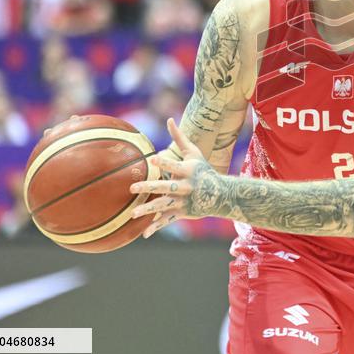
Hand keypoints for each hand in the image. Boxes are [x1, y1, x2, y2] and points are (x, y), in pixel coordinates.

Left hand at [129, 117, 221, 237]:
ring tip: (133, 213)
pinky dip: (157, 227)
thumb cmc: (203, 169)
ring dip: (149, 210)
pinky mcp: (182, 213)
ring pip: (164, 206)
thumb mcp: (194, 153)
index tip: (152, 158)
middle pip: (166, 187)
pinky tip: (144, 234)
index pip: (174, 165)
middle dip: (150, 187)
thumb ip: (179, 138)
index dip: (164, 162)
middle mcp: (186, 186)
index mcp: (188, 171)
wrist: (221, 194)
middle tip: (133, 187)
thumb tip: (169, 119)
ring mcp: (184, 201)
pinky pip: (168, 220)